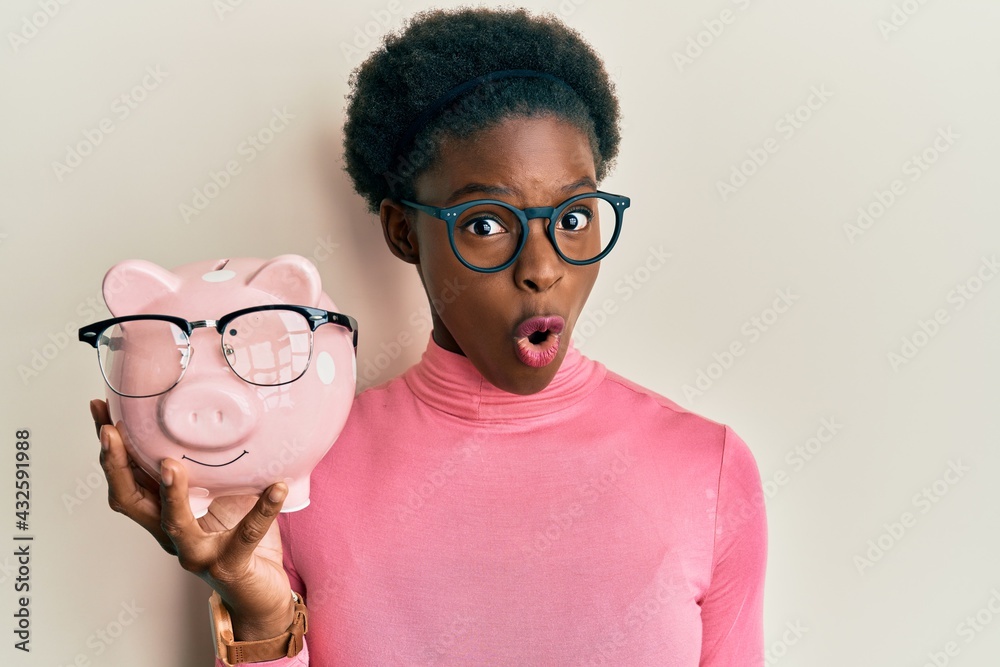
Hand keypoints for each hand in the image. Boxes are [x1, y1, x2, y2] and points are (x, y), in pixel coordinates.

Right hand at [92, 399, 295, 639]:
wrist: (260, 593)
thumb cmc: (236, 537)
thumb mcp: (219, 494)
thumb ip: (210, 466)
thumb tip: (214, 416)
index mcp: (163, 514)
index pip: (126, 479)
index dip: (110, 448)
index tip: (101, 410)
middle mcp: (171, 534)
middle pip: (130, 500)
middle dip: (117, 465)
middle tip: (112, 431)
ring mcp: (197, 552)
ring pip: (174, 523)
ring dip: (170, 493)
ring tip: (171, 464)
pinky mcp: (231, 564)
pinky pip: (247, 534)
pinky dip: (264, 509)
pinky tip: (277, 487)